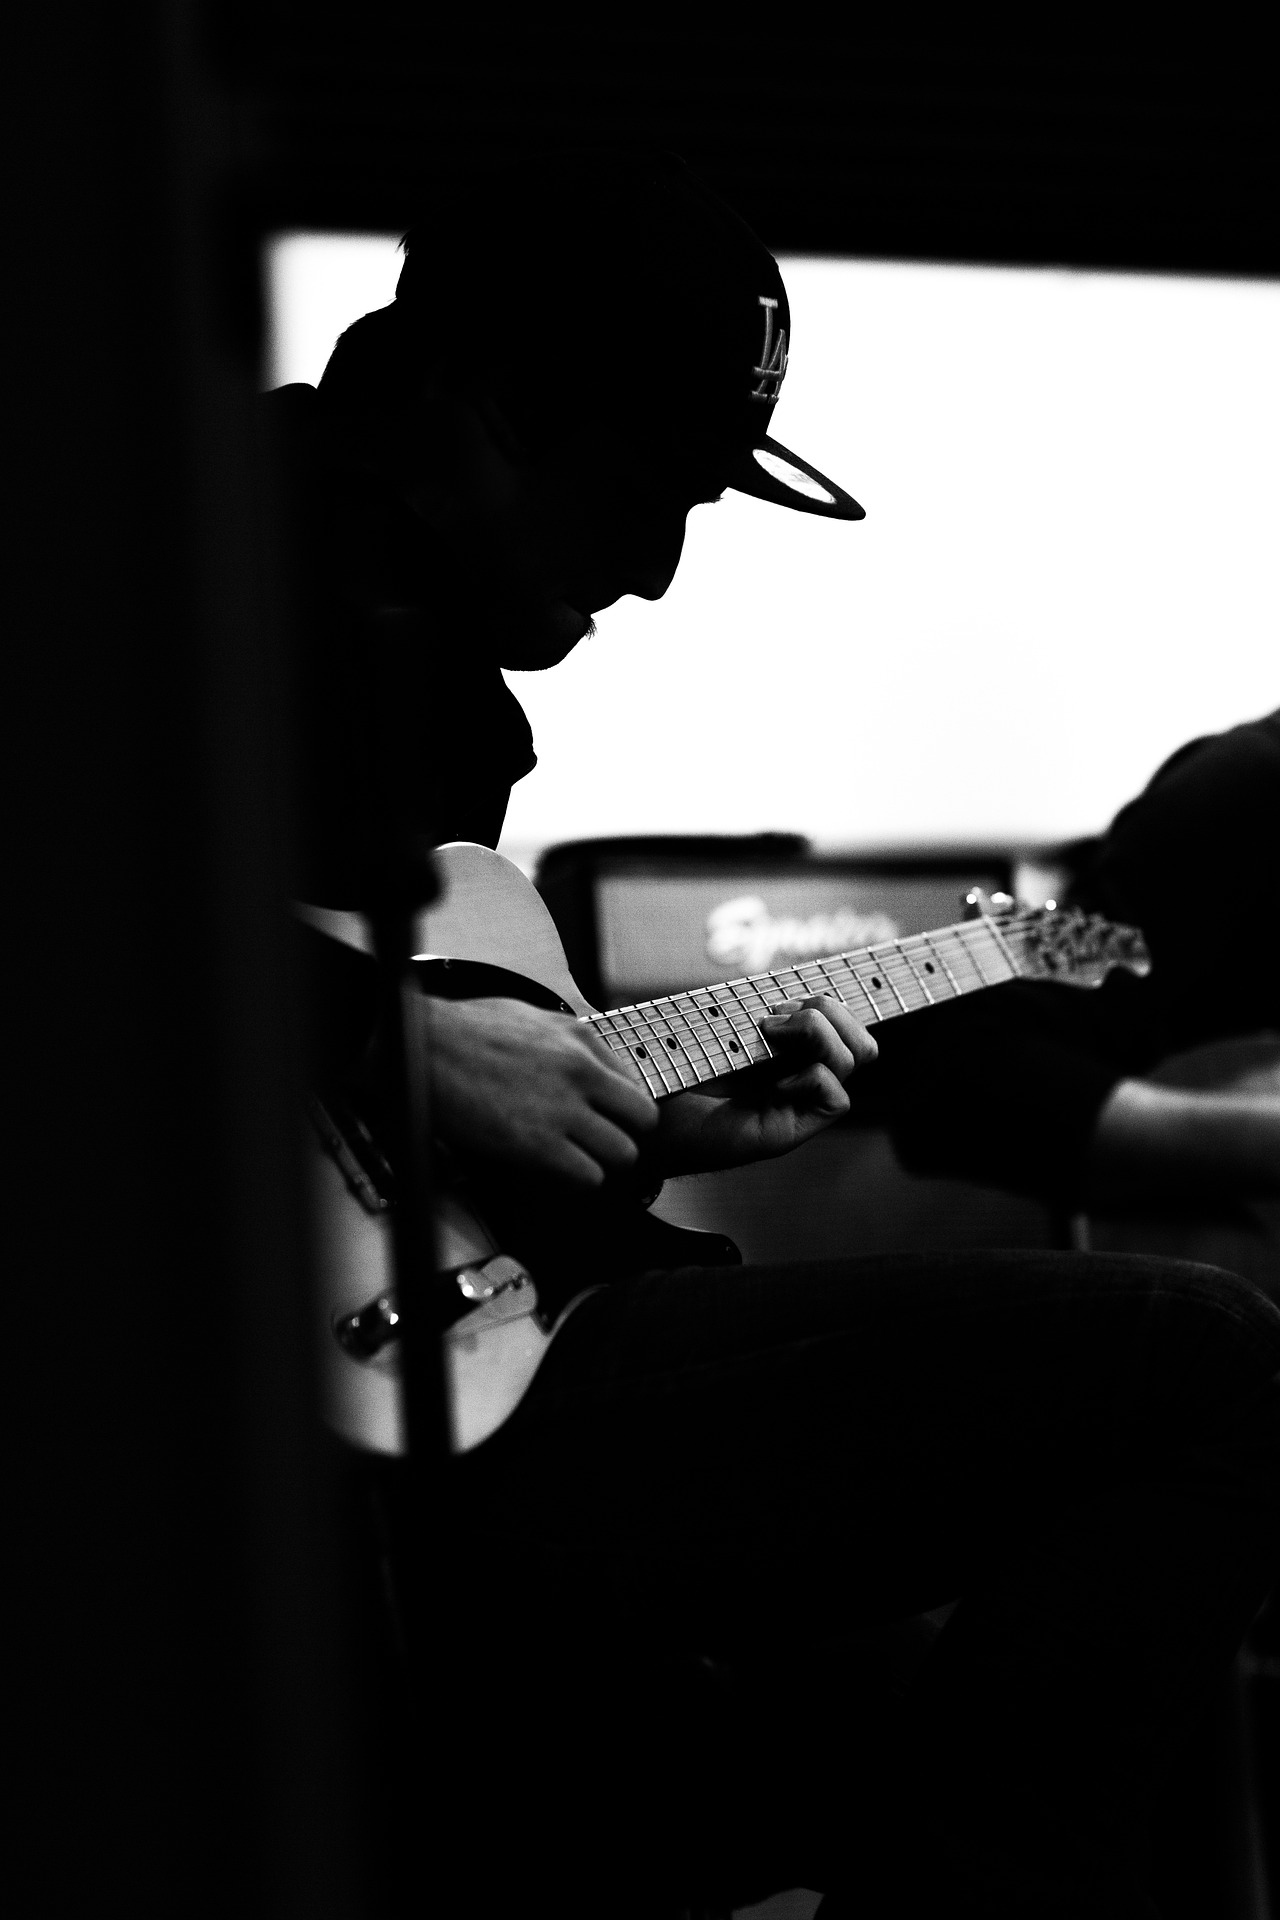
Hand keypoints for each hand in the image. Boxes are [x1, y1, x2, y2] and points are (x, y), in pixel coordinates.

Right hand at [419, 995, 659, 1186]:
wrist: (423, 1048)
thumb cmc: (464, 1031)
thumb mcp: (531, 1016)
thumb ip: (569, 1041)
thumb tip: (591, 1062)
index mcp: (581, 1041)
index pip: (637, 1085)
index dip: (624, 1110)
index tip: (610, 1121)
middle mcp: (581, 1073)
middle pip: (642, 1121)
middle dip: (624, 1136)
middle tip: (599, 1144)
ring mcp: (562, 1110)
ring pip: (621, 1154)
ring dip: (601, 1162)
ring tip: (574, 1160)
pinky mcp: (537, 1144)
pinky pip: (588, 1176)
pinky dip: (576, 1180)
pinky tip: (553, 1171)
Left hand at [655, 994, 877, 1173]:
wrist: (640, 1121)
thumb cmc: (664, 1072)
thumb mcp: (707, 1025)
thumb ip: (742, 1008)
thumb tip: (782, 996)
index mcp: (786, 1050)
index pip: (841, 1021)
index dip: (832, 1002)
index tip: (781, 1002)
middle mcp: (798, 1076)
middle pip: (861, 1036)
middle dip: (827, 1011)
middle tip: (771, 1020)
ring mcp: (797, 1104)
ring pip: (856, 1057)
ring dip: (816, 1035)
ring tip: (769, 1039)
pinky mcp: (789, 1131)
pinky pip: (836, 1099)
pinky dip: (810, 1079)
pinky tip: (771, 1086)